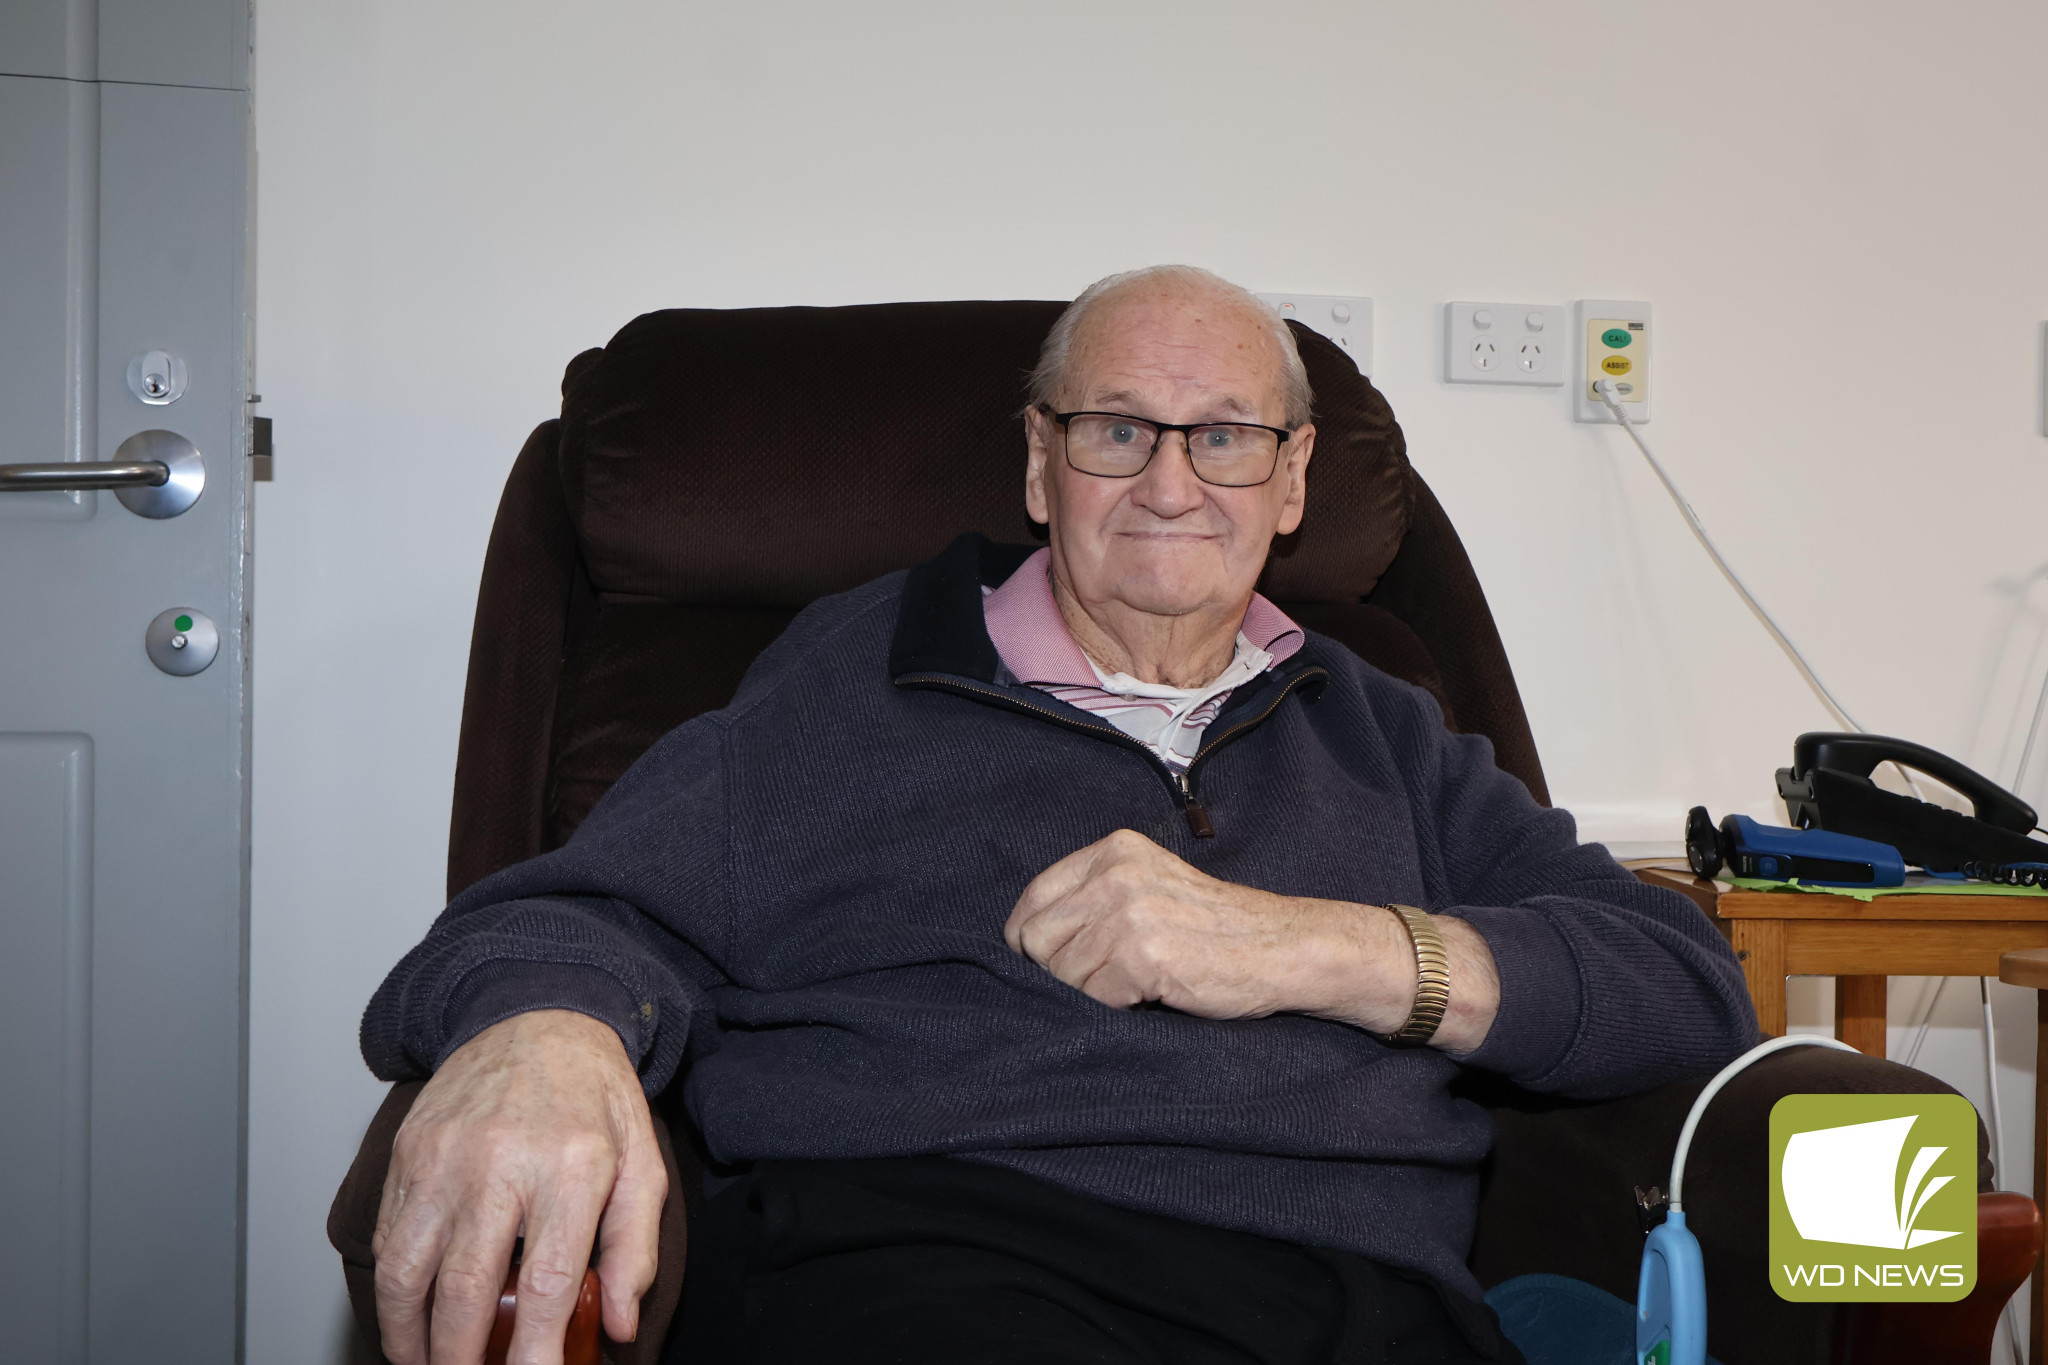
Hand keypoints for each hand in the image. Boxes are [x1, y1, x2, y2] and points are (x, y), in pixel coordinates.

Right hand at [371, 1009, 666, 1364]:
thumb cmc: (594, 1097)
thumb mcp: (641, 1163)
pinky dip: (391, 1292)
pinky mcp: (407, 1153)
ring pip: (406, 1272)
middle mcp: (498, 1162)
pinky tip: (410, 1316)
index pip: (543, 1284)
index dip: (532, 1352)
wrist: (536, 1017)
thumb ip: (634, 1248)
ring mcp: (443, 1158)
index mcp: (569, 1167)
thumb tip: (620, 1324)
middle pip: (463, 1290)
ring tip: (429, 1364)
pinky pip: (388, 1238)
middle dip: (459, 1358)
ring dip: (409, 1337)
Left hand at [1004, 829, 1499, 1049]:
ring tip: (1134, 987)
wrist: (1288, 948)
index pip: (1031, 902)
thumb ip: (1096, 897)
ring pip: (1059, 974)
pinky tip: (1149, 997)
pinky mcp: (1143, 956)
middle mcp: (1116, 873)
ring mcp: (1129, 913)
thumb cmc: (1218, 929)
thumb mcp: (1152, 887)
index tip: (1061, 965)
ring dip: (1088, 994)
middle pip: (1035, 941)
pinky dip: (1112, 1009)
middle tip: (1106, 982)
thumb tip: (1030, 943)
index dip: (1035, 943)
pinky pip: (1091, 998)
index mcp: (1113, 849)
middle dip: (1058, 972)